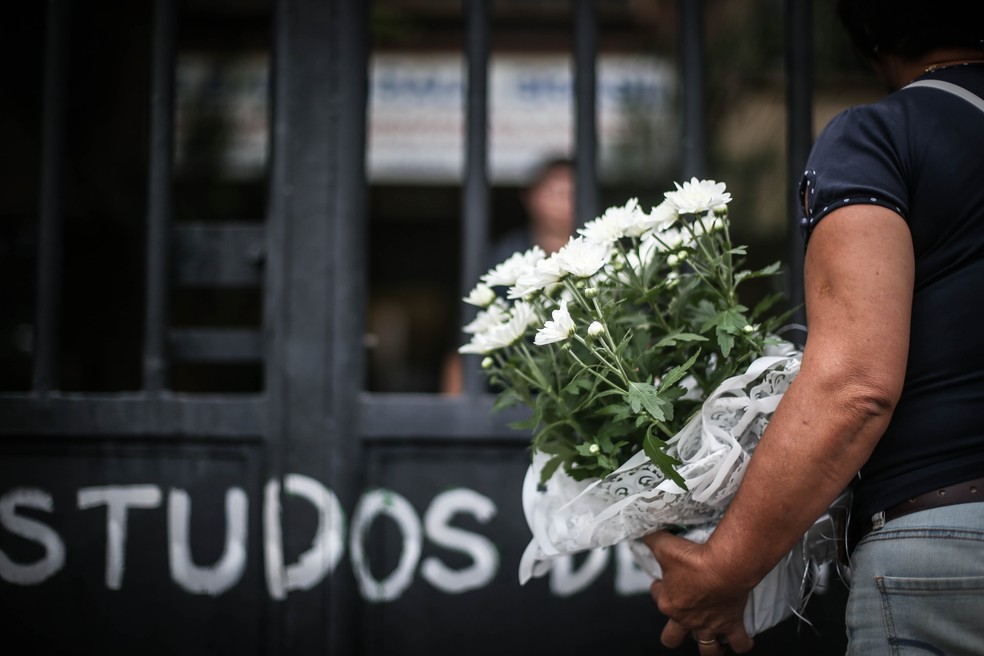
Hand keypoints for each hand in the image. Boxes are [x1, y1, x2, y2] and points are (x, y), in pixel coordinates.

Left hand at [643, 530, 754, 653]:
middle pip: (672, 637)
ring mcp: (709, 625)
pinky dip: (742, 643)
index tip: (665, 578)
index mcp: (669, 603)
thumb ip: (652, 539)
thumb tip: (643, 531)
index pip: (657, 598)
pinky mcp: (732, 624)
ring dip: (708, 647)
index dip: (660, 588)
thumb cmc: (694, 559)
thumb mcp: (664, 545)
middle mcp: (687, 619)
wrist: (724, 566)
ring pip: (707, 649)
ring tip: (711, 640)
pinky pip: (738, 643)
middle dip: (674, 632)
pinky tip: (743, 640)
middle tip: (681, 617)